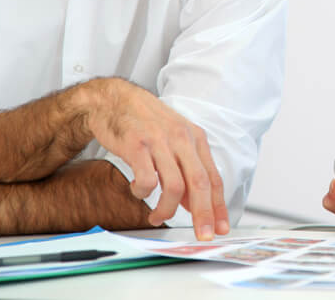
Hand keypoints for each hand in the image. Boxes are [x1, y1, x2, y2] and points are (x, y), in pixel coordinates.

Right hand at [79, 78, 228, 240]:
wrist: (114, 100)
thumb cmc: (146, 123)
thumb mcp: (175, 140)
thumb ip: (187, 169)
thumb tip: (196, 204)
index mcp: (195, 139)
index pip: (213, 178)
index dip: (218, 205)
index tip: (220, 227)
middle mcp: (182, 139)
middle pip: (200, 184)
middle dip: (203, 214)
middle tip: (201, 235)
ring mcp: (160, 142)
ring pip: (175, 186)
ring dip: (167, 210)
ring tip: (158, 216)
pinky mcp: (137, 146)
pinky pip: (147, 180)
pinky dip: (143, 193)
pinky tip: (138, 191)